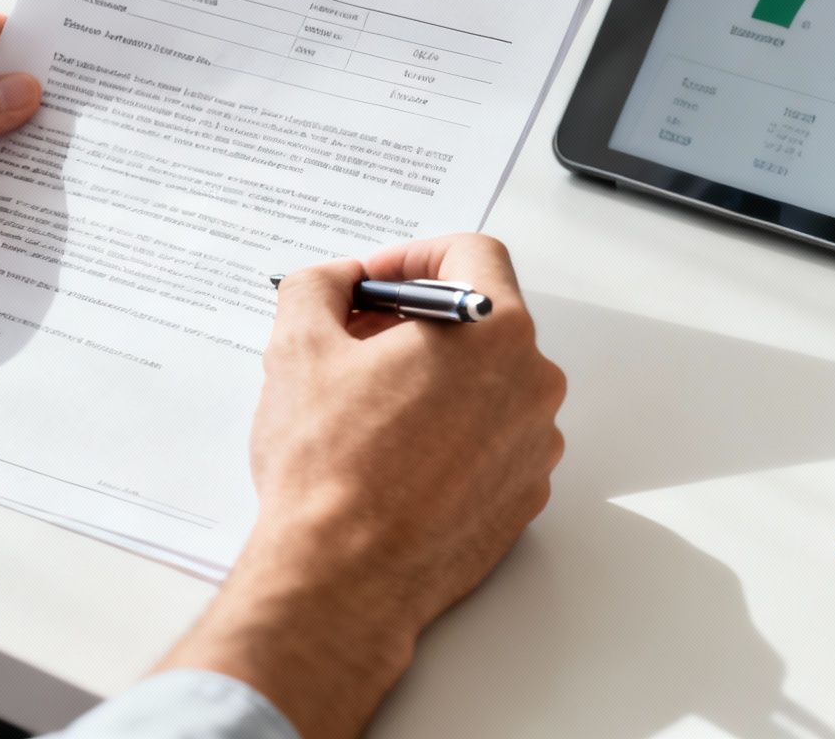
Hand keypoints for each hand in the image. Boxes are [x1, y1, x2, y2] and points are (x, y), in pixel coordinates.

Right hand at [157, 234, 564, 738]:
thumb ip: (319, 287)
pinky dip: (449, 433)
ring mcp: (535, 445)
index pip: (471, 253)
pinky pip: (491, 440)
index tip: (373, 281)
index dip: (412, 256)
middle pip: (480, 320)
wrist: (343, 580)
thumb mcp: (299, 346)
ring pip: (486, 383)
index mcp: (494, 330)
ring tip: (366, 406)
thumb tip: (335, 280)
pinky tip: (393, 456)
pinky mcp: (524, 497)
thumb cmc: (329, 470)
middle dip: (415, 321)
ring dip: (432, 379)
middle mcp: (533, 383)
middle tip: (354, 342)